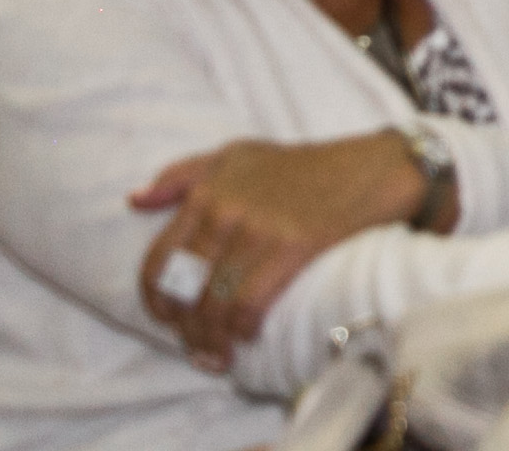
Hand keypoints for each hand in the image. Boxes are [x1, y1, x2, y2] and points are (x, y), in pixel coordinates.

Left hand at [134, 134, 430, 371]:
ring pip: (213, 304)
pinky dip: (243, 329)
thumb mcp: (239, 154)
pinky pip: (248, 304)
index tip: (171, 320)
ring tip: (219, 353)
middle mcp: (225, 210)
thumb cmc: (306, 163)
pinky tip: (249, 335)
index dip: (157, 303)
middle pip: (184, 291)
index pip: (157, 263)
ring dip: (212, 339)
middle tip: (198, 345)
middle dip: (186, 328)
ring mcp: (258, 228)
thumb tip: (134, 201)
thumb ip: (184, 174)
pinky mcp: (292, 246)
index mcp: (206, 192)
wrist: (374, 166)